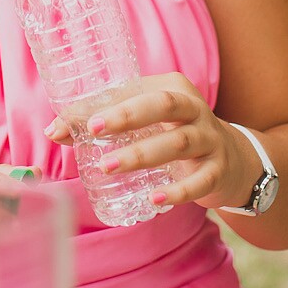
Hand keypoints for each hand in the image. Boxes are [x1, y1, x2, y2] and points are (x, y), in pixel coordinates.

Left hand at [46, 72, 259, 212]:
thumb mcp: (145, 125)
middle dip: (127, 116)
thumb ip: (104, 125)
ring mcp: (210, 139)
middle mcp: (195, 108)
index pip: (136, 91)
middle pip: (163, 105)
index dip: (105, 104)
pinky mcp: (218, 171)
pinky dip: (178, 190)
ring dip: (142, 154)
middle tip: (93, 130)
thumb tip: (54, 131)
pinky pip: (200, 180)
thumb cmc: (175, 135)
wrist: (233, 162)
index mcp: (173, 89)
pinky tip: (154, 199)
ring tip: (109, 167)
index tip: (73, 121)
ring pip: (179, 141)